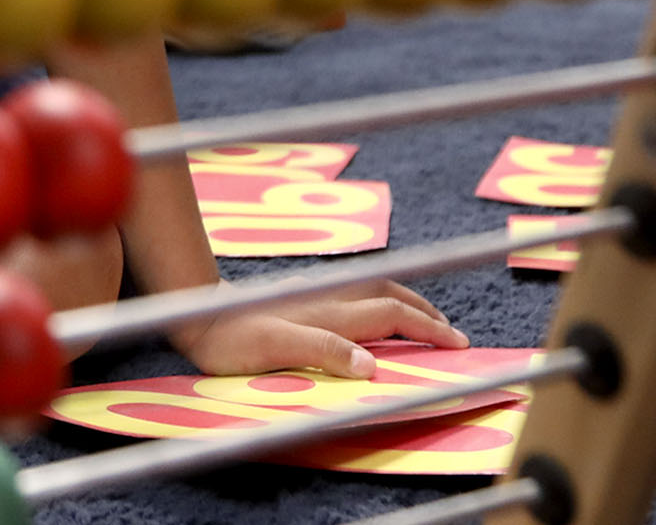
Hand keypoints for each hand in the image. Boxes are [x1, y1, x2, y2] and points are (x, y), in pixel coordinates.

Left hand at [169, 281, 469, 377]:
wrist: (196, 315)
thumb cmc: (231, 339)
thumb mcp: (273, 349)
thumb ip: (322, 351)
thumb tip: (371, 366)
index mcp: (329, 315)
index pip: (391, 316)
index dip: (427, 329)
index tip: (459, 344)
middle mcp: (327, 301)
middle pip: (388, 295)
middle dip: (424, 310)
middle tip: (452, 332)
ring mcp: (315, 297)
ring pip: (372, 290)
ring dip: (404, 301)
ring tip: (424, 318)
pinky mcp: (302, 300)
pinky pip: (355, 296)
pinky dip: (380, 302)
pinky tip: (375, 313)